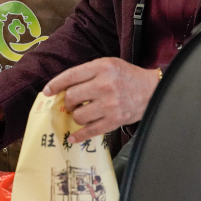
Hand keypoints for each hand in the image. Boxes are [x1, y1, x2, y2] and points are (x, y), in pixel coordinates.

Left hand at [44, 57, 160, 143]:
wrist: (153, 90)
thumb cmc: (127, 76)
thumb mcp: (108, 64)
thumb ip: (87, 73)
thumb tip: (63, 87)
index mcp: (102, 67)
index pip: (70, 76)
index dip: (55, 84)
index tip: (47, 91)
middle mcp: (105, 85)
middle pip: (72, 97)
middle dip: (69, 101)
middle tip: (74, 102)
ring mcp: (110, 105)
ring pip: (78, 115)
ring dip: (76, 115)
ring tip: (82, 112)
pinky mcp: (114, 121)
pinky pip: (90, 131)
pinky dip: (79, 135)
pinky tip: (73, 137)